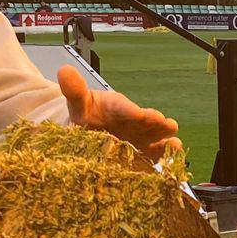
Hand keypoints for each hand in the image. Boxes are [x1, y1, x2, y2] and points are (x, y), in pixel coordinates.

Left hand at [57, 65, 181, 160]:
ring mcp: (143, 137)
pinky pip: (159, 157)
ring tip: (173, 145)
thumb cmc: (88, 115)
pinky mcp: (147, 154)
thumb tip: (64, 70)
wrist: (92, 132)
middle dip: (154, 122)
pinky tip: (172, 167)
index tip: (135, 112)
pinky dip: (166, 161)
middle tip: (158, 124)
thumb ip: (74, 90)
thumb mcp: (79, 105)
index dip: (128, 110)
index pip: (122, 106)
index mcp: (117, 107)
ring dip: (166, 141)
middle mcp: (135, 120)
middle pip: (149, 120)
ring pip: (160, 137)